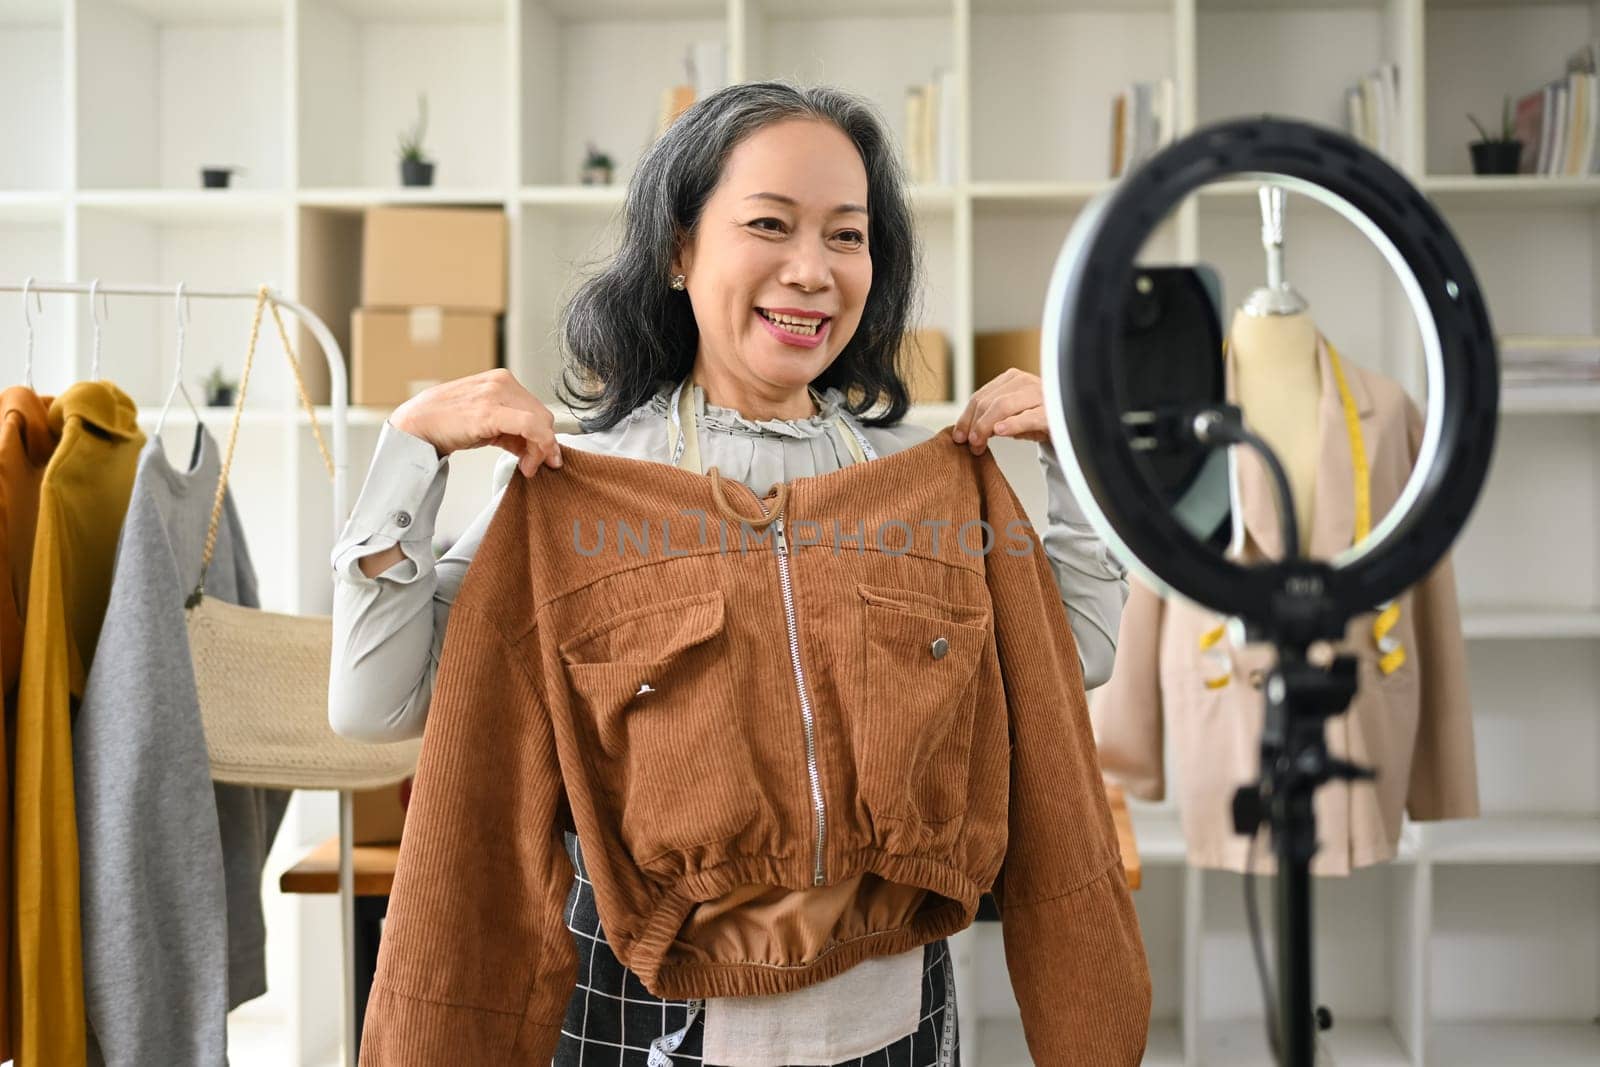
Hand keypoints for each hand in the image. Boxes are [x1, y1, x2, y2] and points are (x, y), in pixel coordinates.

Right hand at [390, 368, 561, 477]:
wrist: (417, 425)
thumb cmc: (447, 424)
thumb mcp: (486, 422)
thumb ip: (511, 430)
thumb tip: (535, 448)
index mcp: (501, 380)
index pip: (537, 409)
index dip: (546, 436)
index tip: (545, 458)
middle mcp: (502, 382)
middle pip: (542, 416)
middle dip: (545, 445)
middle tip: (535, 466)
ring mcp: (496, 394)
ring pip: (540, 422)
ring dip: (541, 450)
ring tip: (528, 468)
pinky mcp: (490, 411)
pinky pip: (530, 427)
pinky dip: (537, 447)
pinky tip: (527, 464)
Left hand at [952, 368, 1050, 453]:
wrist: (1070, 425)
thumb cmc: (1038, 418)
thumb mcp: (1011, 415)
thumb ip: (989, 417)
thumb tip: (964, 431)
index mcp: (1013, 379)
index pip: (980, 396)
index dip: (966, 418)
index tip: (959, 436)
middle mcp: (1026, 382)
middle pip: (989, 402)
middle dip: (975, 425)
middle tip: (971, 445)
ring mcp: (1040, 395)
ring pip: (1004, 406)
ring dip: (986, 426)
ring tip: (979, 443)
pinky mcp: (1052, 412)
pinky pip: (1029, 417)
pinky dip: (1012, 424)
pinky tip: (1000, 430)